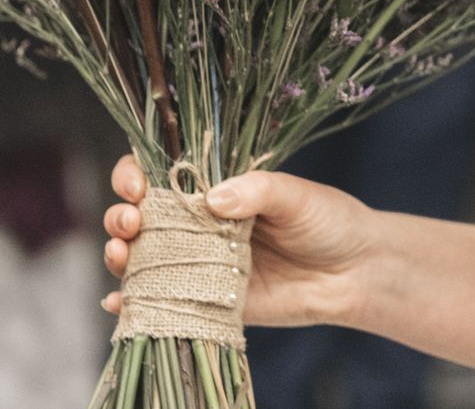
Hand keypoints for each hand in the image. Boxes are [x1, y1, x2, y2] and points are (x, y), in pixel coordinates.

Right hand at [102, 155, 380, 328]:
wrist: (354, 273)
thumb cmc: (327, 221)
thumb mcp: (297, 195)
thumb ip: (257, 190)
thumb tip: (212, 199)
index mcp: (215, 187)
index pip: (160, 172)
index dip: (135, 174)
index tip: (138, 183)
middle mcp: (197, 223)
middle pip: (138, 215)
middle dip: (121, 215)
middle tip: (132, 221)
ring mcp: (197, 262)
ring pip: (140, 257)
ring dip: (120, 254)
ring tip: (123, 254)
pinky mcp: (205, 300)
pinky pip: (159, 300)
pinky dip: (131, 302)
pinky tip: (120, 302)